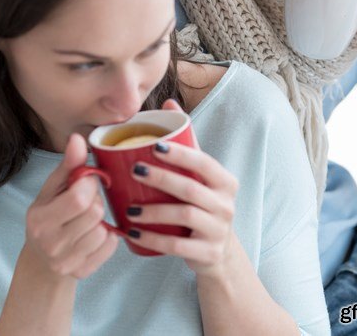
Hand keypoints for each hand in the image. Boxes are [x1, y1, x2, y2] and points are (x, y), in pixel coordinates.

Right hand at [25, 134, 117, 278]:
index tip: (86, 183)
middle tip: (87, 202)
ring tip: (89, 219)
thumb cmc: (49, 215)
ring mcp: (66, 262)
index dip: (90, 184)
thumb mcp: (53, 188)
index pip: (80, 197)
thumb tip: (78, 138)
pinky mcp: (82, 273)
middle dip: (96, 201)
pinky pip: (111, 246)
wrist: (42, 260)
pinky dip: (108, 237)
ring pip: (103, 230)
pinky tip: (95, 234)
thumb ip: (68, 164)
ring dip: (102, 220)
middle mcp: (50, 244)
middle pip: (95, 212)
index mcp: (40, 219)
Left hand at [124, 99, 238, 276]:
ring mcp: (218, 230)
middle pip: (191, 189)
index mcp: (225, 181)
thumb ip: (187, 142)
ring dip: (154, 211)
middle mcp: (226, 204)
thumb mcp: (202, 176)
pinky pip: (177, 245)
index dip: (180, 155)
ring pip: (184, 216)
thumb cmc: (204, 204)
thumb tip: (168, 102)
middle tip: (134, 171)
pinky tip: (134, 233)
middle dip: (162, 178)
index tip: (154, 147)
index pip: (204, 163)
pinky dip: (154, 239)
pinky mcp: (207, 253)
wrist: (218, 252)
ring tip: (129, 208)